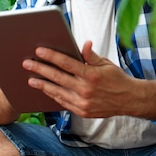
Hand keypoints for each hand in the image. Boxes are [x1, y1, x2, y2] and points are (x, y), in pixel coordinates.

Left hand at [22, 41, 136, 116]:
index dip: (51, 56)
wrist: (129, 100)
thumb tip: (84, 44)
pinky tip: (45, 90)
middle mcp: (85, 89)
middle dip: (40, 69)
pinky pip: (63, 102)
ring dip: (42, 85)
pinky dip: (53, 95)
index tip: (39, 50)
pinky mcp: (82, 111)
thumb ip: (91, 55)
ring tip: (30, 79)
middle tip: (27, 63)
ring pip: (57, 92)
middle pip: (57, 77)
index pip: (66, 63)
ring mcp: (83, 102)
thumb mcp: (106, 64)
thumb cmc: (117, 79)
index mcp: (91, 75)